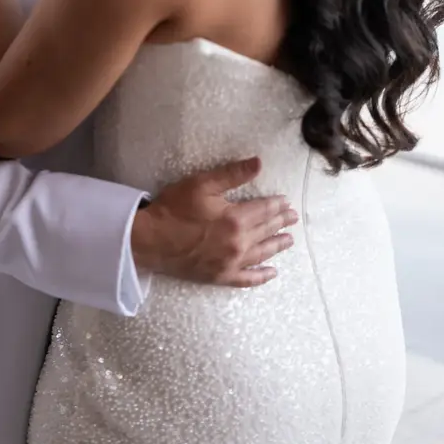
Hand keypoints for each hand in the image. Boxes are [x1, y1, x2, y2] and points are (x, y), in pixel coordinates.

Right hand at [131, 157, 297, 287]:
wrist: (150, 240)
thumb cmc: (174, 208)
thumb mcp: (202, 184)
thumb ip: (232, 174)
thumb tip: (259, 163)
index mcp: (236, 219)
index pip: (264, 210)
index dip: (277, 205)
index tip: (287, 202)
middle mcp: (239, 243)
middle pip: (266, 231)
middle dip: (281, 223)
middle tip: (293, 218)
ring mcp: (231, 263)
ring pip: (262, 254)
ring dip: (277, 246)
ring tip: (289, 240)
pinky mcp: (220, 277)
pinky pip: (247, 279)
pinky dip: (262, 276)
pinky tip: (272, 273)